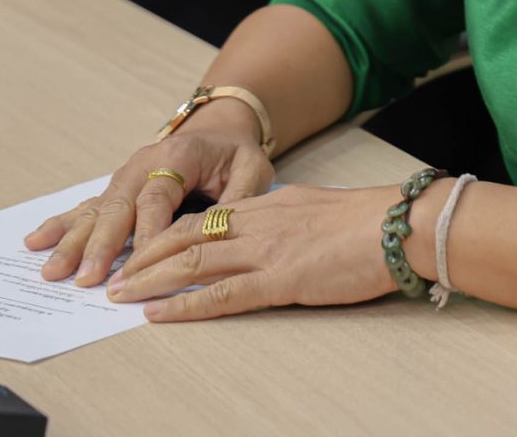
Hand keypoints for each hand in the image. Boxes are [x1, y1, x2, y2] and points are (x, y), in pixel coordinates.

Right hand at [23, 117, 273, 286]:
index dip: (148, 232)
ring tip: (52, 270)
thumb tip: (223, 231)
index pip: (158, 198)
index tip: (140, 267)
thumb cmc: (236, 154)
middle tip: (86, 278)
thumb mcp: (252, 168)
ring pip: (96, 211)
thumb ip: (240, 198)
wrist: (218, 130)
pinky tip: (35, 241)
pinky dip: (61, 225)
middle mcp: (143, 164)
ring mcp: (124, 176)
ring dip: (73, 242)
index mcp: (177, 156)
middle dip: (100, 245)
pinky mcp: (116, 189)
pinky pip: (86, 207)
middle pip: (118, 207)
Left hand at [107, 184, 400, 320]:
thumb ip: (292, 221)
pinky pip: (221, 294)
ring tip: (120, 294)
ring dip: (150, 278)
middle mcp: (260, 222)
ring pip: (193, 261)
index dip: (166, 234)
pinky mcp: (281, 279)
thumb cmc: (375, 223)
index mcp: (271, 204)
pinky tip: (159, 314)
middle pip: (186, 235)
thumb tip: (279, 235)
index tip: (142, 249)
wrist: (401, 225)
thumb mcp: (322, 210)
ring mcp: (267, 250)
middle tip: (115, 273)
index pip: (206, 218)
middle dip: (145, 255)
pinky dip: (184, 304)